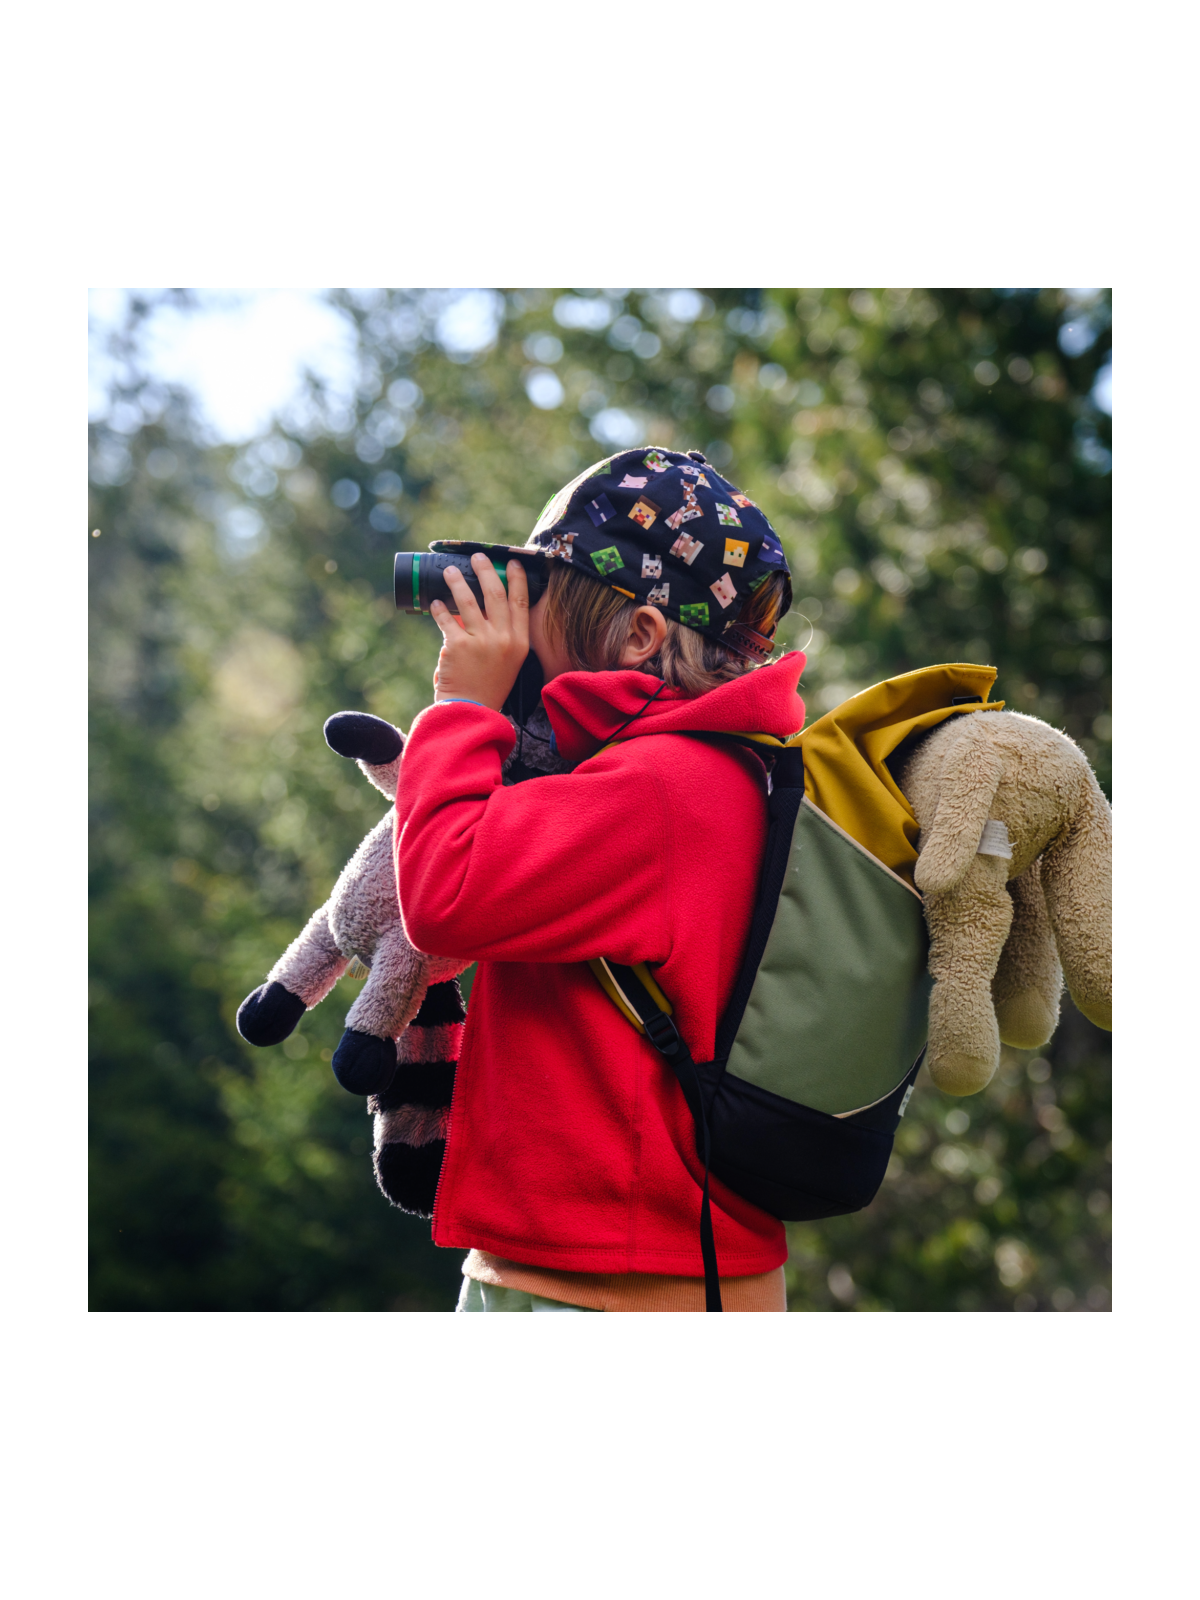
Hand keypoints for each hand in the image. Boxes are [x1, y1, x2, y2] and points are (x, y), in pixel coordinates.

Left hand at [430, 554, 529, 711]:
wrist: (472, 712)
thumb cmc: (487, 687)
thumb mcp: (507, 662)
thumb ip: (501, 637)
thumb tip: (482, 608)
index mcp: (519, 643)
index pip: (521, 602)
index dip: (517, 579)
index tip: (512, 562)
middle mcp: (503, 639)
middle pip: (496, 594)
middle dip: (486, 570)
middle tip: (478, 557)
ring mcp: (481, 642)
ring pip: (468, 600)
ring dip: (457, 581)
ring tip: (449, 571)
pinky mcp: (457, 646)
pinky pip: (446, 618)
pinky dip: (439, 609)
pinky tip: (435, 603)